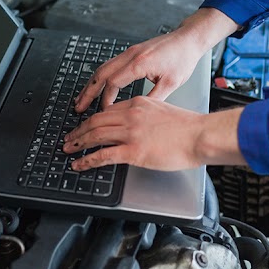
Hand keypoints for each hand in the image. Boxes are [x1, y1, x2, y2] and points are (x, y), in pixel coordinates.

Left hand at [62, 96, 246, 170]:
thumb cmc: (188, 127)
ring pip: (95, 135)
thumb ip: (146, 115)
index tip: (85, 125)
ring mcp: (130, 133)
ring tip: (68, 149)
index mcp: (138, 104)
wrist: (199, 135)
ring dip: (78, 142)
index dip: (92, 119)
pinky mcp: (133, 151)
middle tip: (69, 137)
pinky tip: (79, 164)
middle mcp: (130, 115)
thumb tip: (137, 126)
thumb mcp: (162, 110)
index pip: (107, 110)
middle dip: (79, 130)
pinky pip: (102, 155)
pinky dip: (86, 160)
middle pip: (95, 120)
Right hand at [74, 8, 237, 111]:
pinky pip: (110, 65)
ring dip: (91, 84)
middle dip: (88, 92)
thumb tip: (137, 114)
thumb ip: (153, 98)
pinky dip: (101, 77)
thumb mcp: (171, 83)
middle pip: (100, 74)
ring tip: (82, 98)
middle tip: (78, 107)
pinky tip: (97, 86)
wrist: (188, 39)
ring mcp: (129, 53)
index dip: (106, 99)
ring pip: (102, 68)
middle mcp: (130, 56)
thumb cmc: (182, 58)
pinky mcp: (131, 53)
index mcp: (139, 63)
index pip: (113, 83)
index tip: (104, 112)